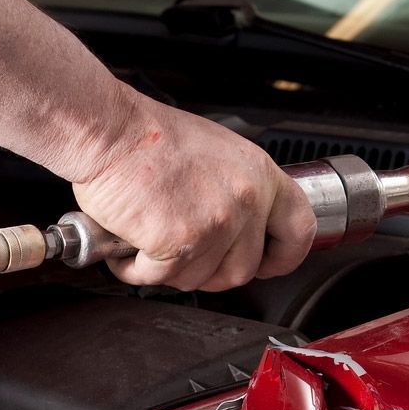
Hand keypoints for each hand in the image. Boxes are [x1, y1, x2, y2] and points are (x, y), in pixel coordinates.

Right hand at [72, 94, 315, 290]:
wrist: (109, 130)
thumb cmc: (150, 137)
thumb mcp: (217, 152)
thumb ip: (237, 191)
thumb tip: (240, 227)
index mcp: (259, 175)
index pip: (299, 229)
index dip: (284, 256)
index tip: (268, 263)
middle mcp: (244, 200)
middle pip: (242, 270)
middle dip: (209, 272)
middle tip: (183, 254)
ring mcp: (215, 224)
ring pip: (199, 279)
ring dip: (169, 269)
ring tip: (149, 240)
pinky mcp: (179, 243)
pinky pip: (161, 278)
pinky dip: (137, 269)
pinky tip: (129, 244)